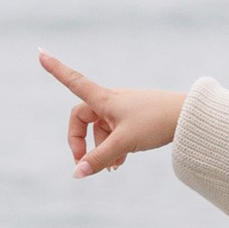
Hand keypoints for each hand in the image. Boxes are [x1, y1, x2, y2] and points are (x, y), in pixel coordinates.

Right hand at [41, 54, 185, 174]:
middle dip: (79, 141)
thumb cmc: (156, 123)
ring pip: (100, 130)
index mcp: (104, 99)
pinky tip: (120, 165)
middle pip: (82, 118)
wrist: (189, 117)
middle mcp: (110, 101)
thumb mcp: (124, 143)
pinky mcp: (134, 119)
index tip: (40, 53)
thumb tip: (77, 174)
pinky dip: (113, 148)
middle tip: (81, 162)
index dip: (56, 69)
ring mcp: (122, 110)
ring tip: (111, 169)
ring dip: (99, 149)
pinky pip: (114, 133)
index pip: (73, 81)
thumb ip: (99, 159)